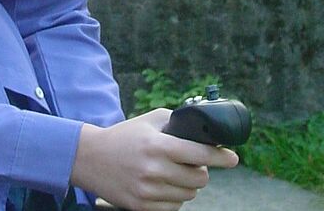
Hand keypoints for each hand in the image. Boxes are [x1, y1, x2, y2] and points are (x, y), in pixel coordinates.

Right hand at [70, 109, 238, 210]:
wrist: (89, 158)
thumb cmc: (124, 136)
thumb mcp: (149, 121)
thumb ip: (177, 123)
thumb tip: (205, 132)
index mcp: (158, 146)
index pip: (201, 154)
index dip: (221, 157)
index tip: (233, 158)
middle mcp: (154, 170)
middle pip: (199, 178)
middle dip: (200, 170)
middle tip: (191, 164)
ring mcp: (148, 191)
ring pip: (189, 194)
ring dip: (187, 184)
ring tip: (172, 173)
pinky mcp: (142, 207)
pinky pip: (175, 207)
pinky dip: (174, 197)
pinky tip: (162, 185)